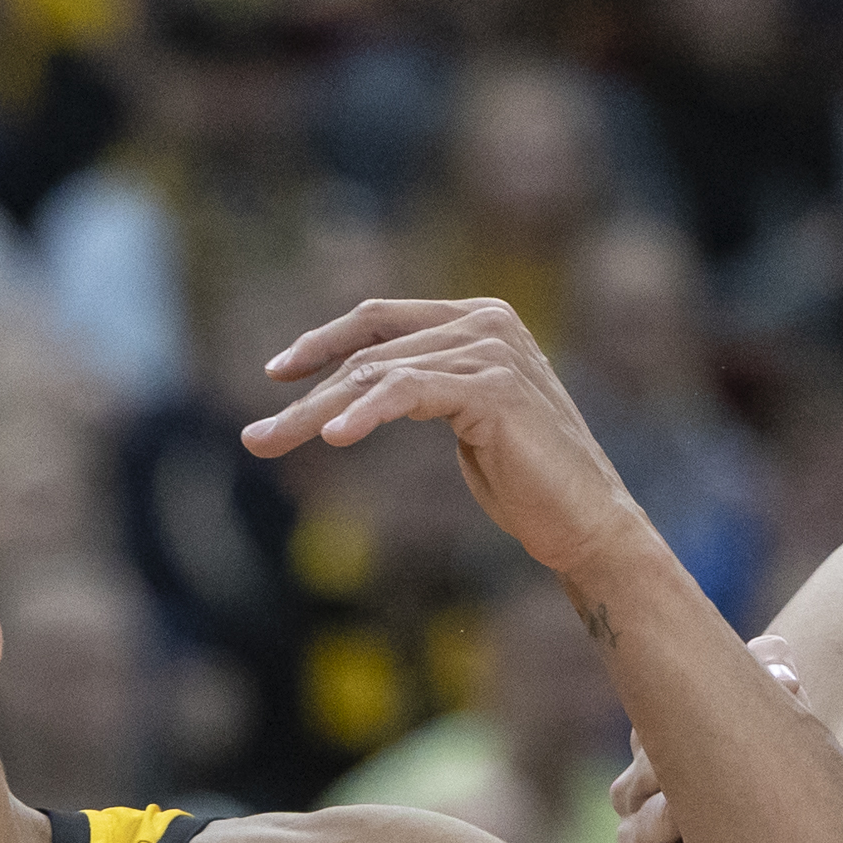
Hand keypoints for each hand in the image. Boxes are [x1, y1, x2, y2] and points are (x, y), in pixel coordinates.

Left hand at [242, 298, 650, 577]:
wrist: (587, 523)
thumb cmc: (527, 483)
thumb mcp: (463, 420)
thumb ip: (424, 387)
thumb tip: (360, 388)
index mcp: (480, 320)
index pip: (382, 319)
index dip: (325, 341)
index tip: (276, 371)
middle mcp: (487, 323)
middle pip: (371, 352)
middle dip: (306, 394)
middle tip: (255, 437)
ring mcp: (493, 350)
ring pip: (378, 374)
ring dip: (314, 412)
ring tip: (268, 442)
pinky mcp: (494, 388)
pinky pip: (409, 392)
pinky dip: (366, 411)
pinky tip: (334, 436)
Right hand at [611, 635, 818, 842]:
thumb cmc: (788, 797)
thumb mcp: (789, 735)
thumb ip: (778, 684)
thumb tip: (777, 657)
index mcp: (663, 748)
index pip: (651, 725)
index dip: (688, 724)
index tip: (738, 724)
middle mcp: (641, 794)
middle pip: (643, 774)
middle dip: (688, 777)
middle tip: (741, 778)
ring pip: (641, 827)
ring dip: (684, 827)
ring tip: (728, 830)